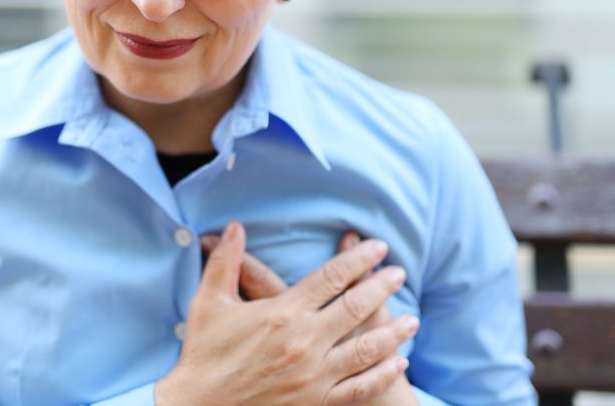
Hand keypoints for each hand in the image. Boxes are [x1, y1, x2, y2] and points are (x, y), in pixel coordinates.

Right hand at [154, 221, 416, 405]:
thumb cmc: (203, 354)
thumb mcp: (209, 303)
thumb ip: (226, 262)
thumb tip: (233, 227)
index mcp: (282, 313)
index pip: (331, 277)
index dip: (358, 259)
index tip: (378, 247)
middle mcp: (304, 341)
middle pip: (356, 307)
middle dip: (382, 287)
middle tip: (399, 273)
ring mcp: (314, 375)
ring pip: (366, 348)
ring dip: (393, 331)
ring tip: (411, 319)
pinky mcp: (316, 402)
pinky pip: (359, 387)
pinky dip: (382, 373)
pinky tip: (398, 362)